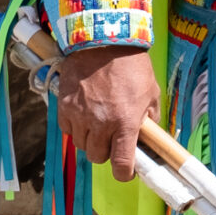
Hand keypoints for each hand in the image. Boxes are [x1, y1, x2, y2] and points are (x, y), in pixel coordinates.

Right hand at [56, 47, 158, 182]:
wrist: (103, 41)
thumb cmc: (132, 66)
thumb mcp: (151, 92)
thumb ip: (150, 118)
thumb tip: (150, 136)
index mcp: (125, 122)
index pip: (121, 163)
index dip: (124, 173)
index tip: (126, 171)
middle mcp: (100, 124)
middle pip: (98, 157)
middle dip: (106, 152)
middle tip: (113, 139)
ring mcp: (79, 117)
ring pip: (81, 146)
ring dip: (90, 140)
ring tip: (99, 124)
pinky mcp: (64, 108)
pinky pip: (68, 131)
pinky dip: (76, 128)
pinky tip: (85, 115)